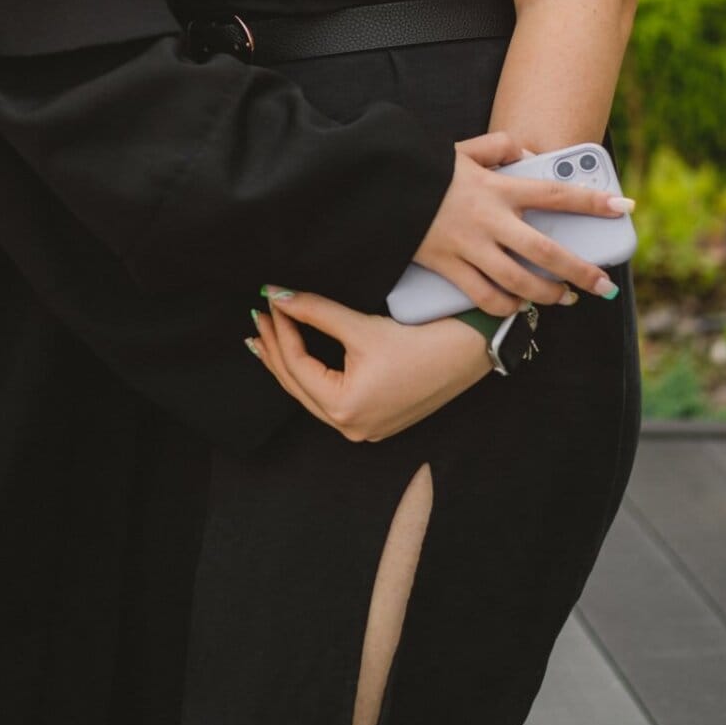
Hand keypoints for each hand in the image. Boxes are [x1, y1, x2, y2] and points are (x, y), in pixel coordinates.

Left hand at [248, 290, 490, 441]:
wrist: (467, 352)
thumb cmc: (419, 340)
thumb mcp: (360, 325)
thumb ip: (314, 311)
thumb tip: (277, 295)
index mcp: (345, 408)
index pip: (296, 365)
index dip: (279, 330)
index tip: (268, 302)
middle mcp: (351, 427)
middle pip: (298, 385)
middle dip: (275, 350)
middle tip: (258, 318)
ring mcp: (363, 429)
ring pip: (311, 395)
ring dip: (289, 365)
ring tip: (267, 337)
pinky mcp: (374, 422)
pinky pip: (329, 399)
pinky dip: (311, 377)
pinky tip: (300, 358)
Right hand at [416, 131, 631, 315]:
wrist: (379, 189)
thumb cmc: (424, 169)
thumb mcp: (462, 150)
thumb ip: (499, 148)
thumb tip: (527, 154)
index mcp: (497, 188)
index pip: (555, 194)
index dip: (592, 201)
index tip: (622, 207)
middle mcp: (488, 220)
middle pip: (547, 252)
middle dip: (581, 272)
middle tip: (603, 286)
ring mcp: (469, 247)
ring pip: (520, 283)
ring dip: (549, 295)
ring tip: (565, 299)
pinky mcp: (448, 268)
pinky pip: (485, 298)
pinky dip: (506, 307)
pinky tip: (518, 305)